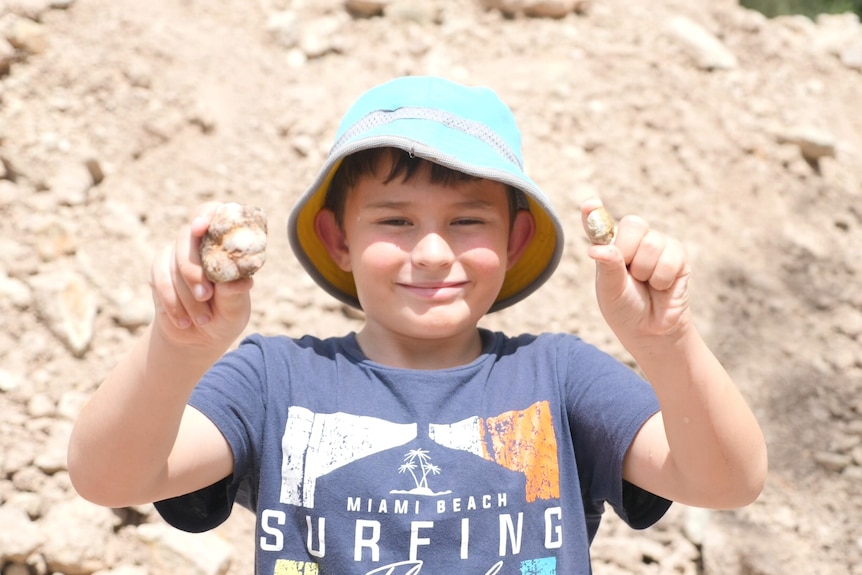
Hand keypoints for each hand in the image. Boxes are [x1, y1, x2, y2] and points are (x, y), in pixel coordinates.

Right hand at [149, 202, 253, 349]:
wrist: (200, 336)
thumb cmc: (226, 315)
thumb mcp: (236, 309)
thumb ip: (236, 293)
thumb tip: (242, 281)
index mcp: (224, 242)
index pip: (213, 212)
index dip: (206, 215)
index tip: (200, 228)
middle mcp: (198, 242)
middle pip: (186, 238)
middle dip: (194, 270)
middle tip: (205, 295)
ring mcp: (176, 253)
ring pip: (172, 263)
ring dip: (186, 295)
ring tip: (203, 318)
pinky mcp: (159, 269)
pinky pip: (160, 279)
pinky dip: (172, 302)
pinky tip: (184, 321)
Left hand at [580, 198, 691, 345]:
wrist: (651, 329)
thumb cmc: (624, 308)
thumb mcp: (609, 290)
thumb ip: (607, 266)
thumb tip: (596, 249)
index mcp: (610, 245)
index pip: (599, 223)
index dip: (594, 212)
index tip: (590, 204)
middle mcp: (633, 240)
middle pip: (633, 224)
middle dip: (628, 251)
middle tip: (629, 273)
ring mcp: (657, 244)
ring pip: (652, 243)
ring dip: (645, 271)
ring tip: (645, 283)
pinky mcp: (678, 255)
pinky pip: (670, 257)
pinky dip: (662, 278)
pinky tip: (661, 286)